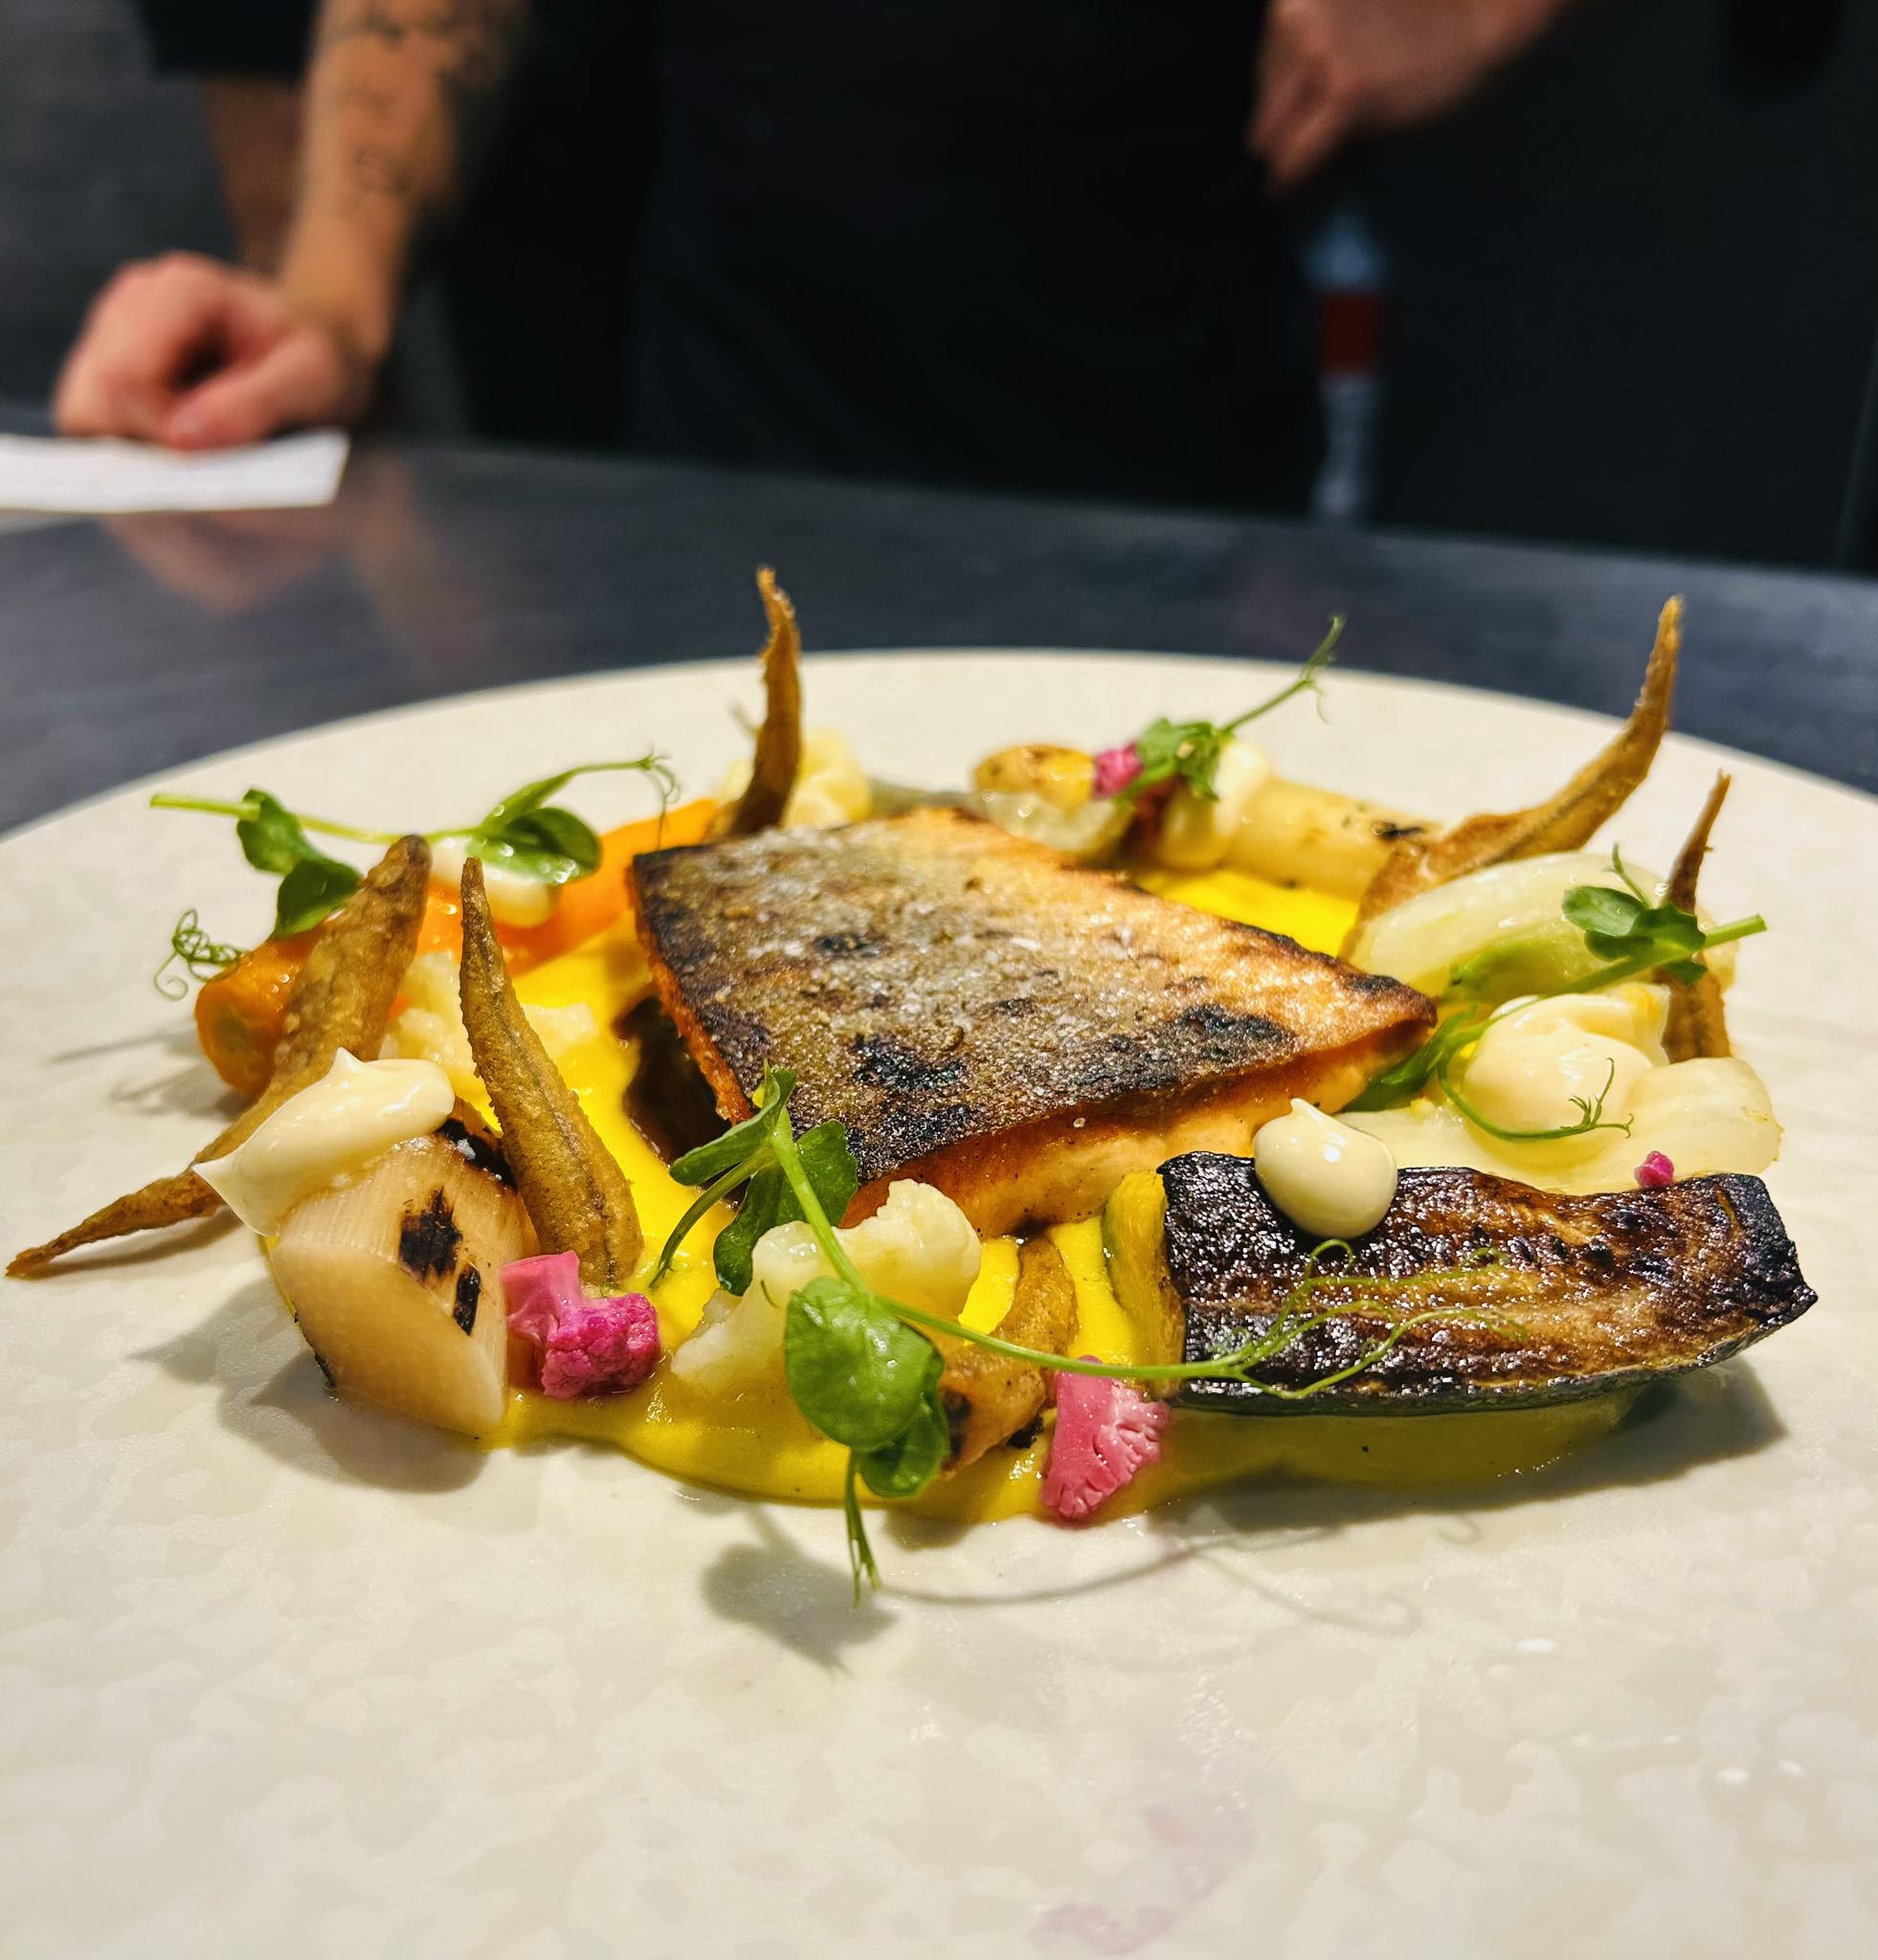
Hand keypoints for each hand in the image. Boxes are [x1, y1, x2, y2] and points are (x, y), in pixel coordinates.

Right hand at [52, 253, 379, 449]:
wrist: (323, 343)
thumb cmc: (326, 359)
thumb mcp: (316, 379)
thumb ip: (255, 406)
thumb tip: (180, 444)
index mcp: (181, 293)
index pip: (123, 383)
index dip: (159, 442)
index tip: (218, 468)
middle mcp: (131, 304)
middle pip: (89, 405)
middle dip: (142, 461)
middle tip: (211, 482)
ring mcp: (112, 333)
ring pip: (84, 422)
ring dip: (136, 467)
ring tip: (204, 477)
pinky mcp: (110, 367)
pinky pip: (97, 430)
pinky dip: (137, 463)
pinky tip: (188, 471)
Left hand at [1251, 0, 1562, 188]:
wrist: (1483, 9)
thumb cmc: (1424, 7)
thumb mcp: (1348, 8)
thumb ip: (1311, 38)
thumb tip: (1278, 99)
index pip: (1266, 58)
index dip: (1276, 93)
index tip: (1283, 118)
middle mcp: (1298, 15)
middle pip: (1264, 93)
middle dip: (1276, 121)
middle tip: (1288, 147)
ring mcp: (1320, 52)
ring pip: (1272, 128)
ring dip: (1284, 147)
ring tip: (1292, 164)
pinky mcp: (1346, 93)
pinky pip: (1296, 154)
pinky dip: (1287, 178)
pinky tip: (1282, 190)